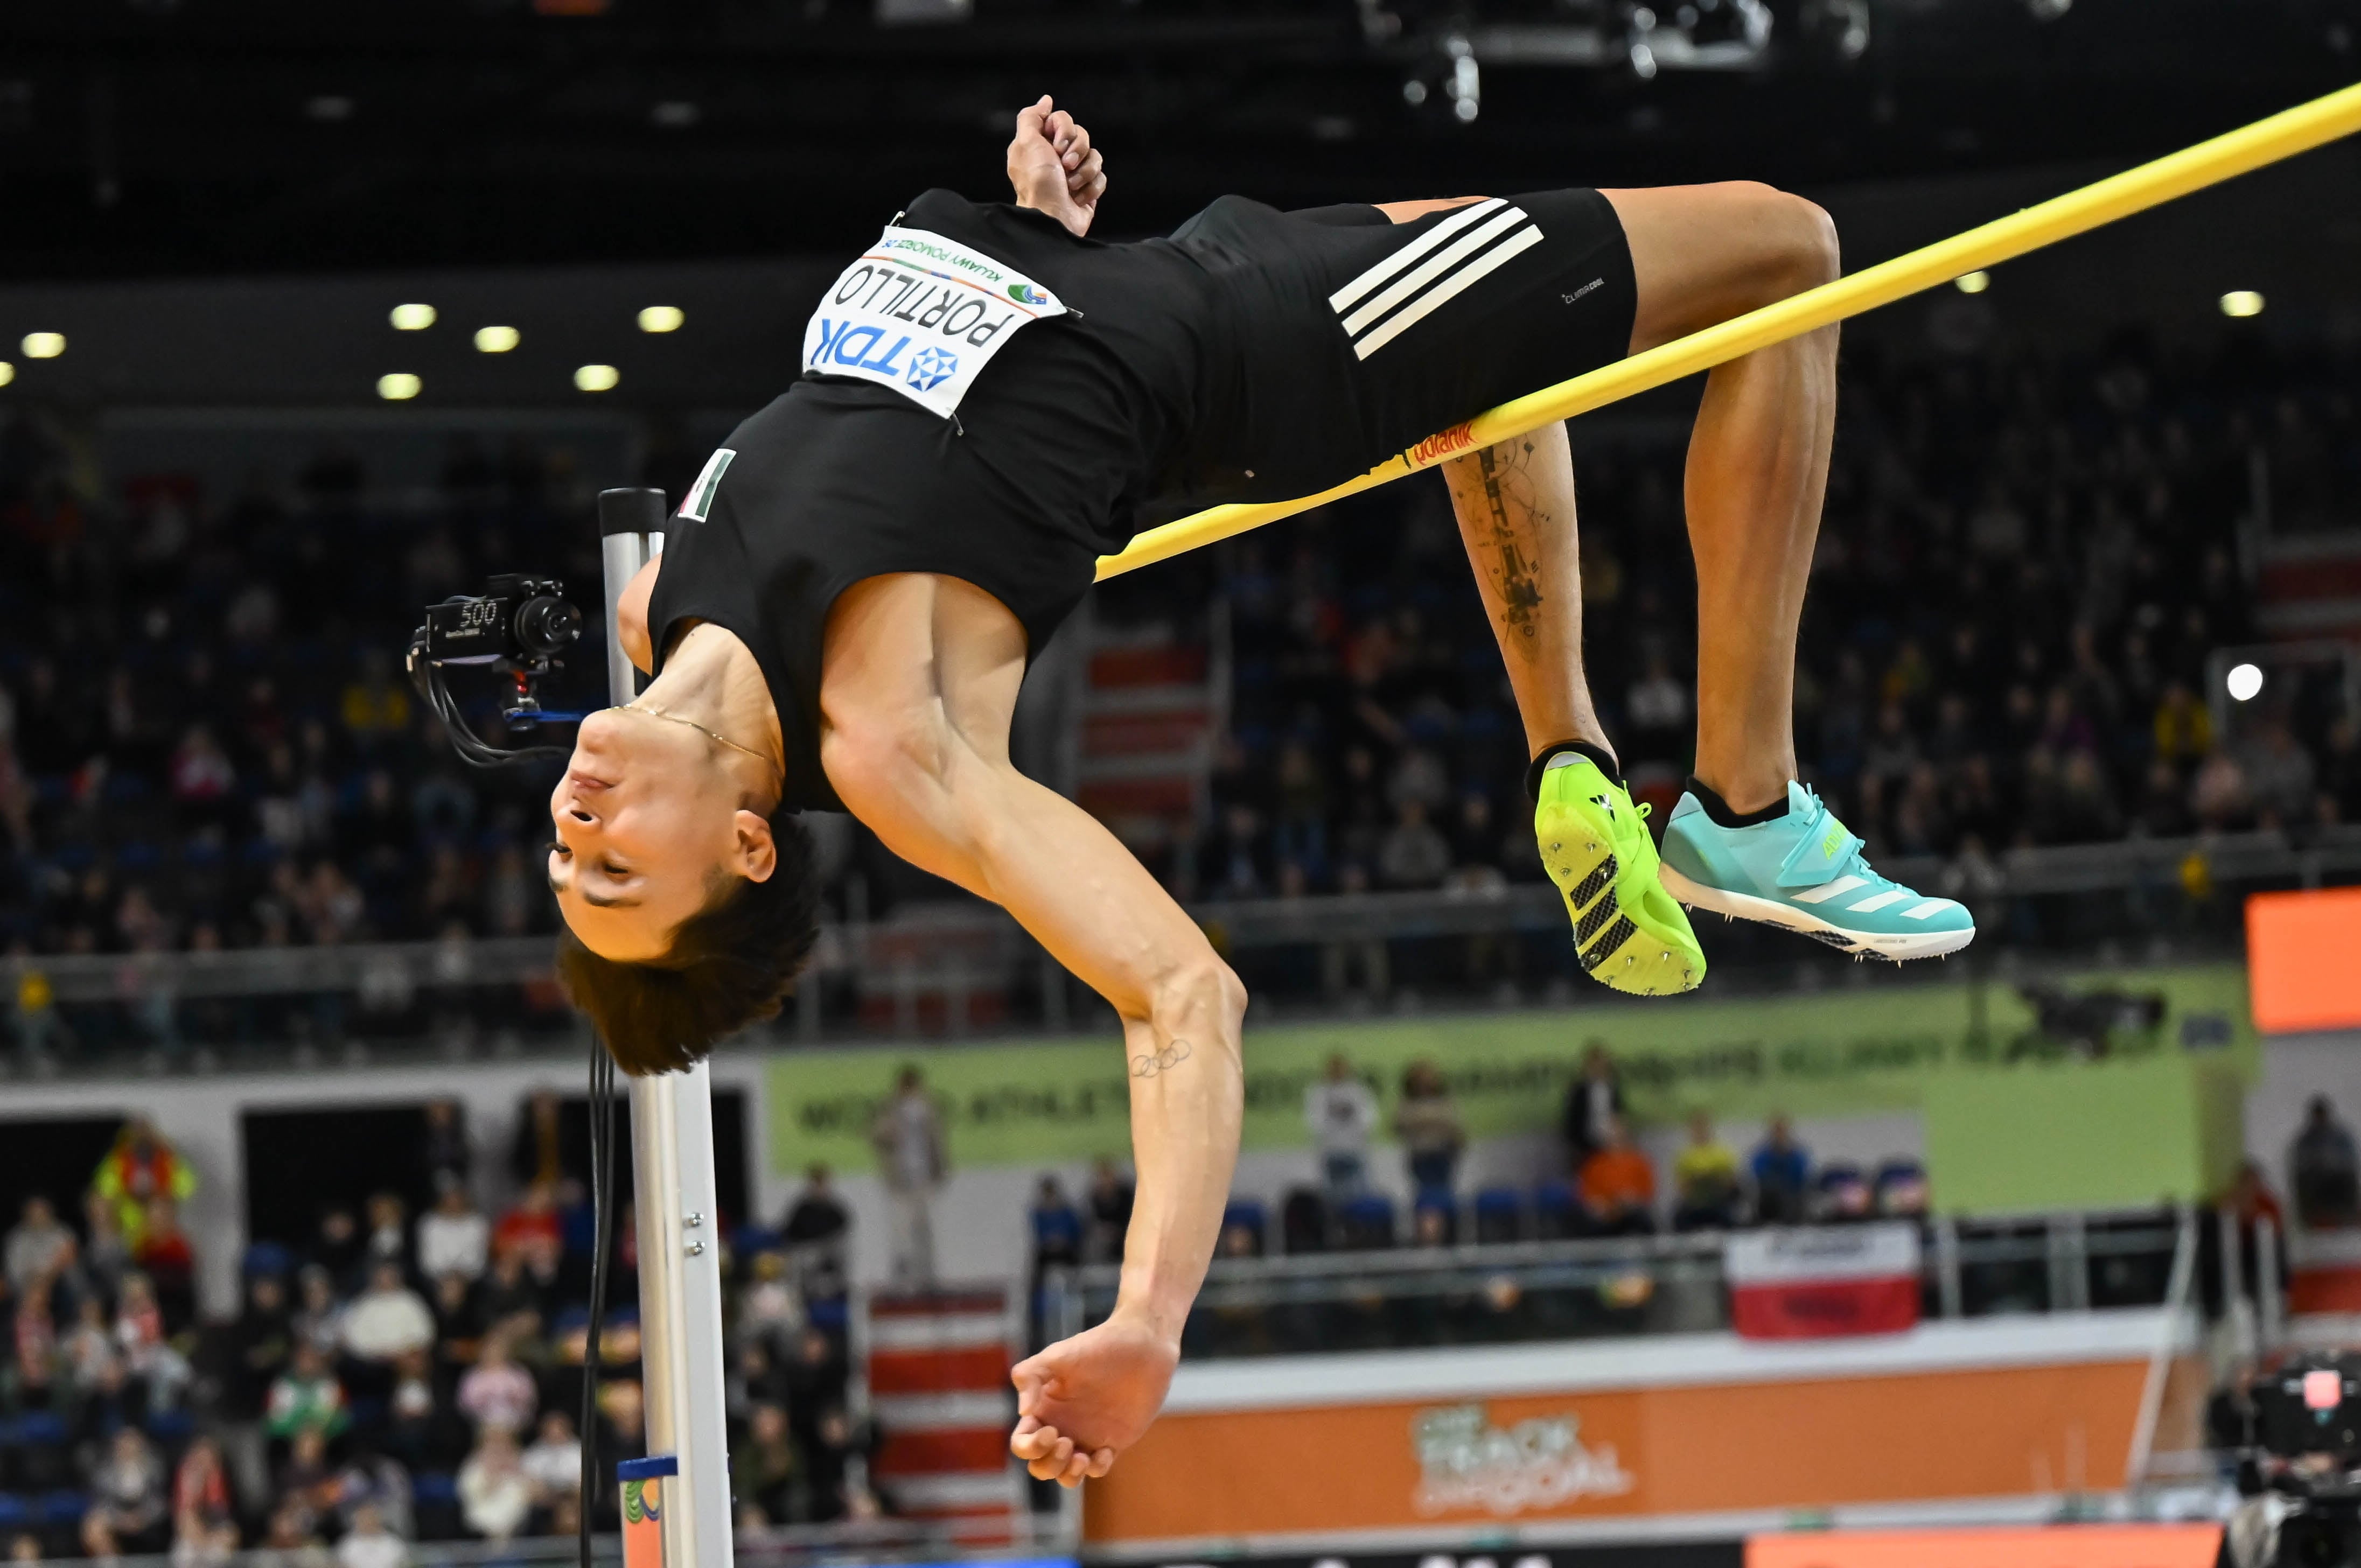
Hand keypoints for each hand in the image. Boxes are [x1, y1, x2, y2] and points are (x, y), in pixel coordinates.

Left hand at [1006, 95, 1105, 237]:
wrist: (1052, 218)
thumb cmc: (1037, 182)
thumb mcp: (1025, 143)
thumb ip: (1031, 117)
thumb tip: (1046, 100)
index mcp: (1040, 144)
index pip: (1062, 119)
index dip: (1064, 129)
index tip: (1055, 146)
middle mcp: (1056, 157)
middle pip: (1082, 135)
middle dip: (1076, 150)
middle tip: (1064, 166)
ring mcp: (1074, 174)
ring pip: (1095, 155)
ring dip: (1084, 171)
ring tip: (1070, 186)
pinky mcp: (1087, 191)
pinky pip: (1101, 177)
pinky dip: (1091, 188)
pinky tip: (1077, 198)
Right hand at [1006, 1312, 1176, 1485]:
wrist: (1141, 1346)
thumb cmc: (1097, 1346)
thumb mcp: (1058, 1355)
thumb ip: (1030, 1376)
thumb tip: (1024, 1412)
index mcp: (1044, 1408)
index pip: (1022, 1443)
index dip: (1029, 1447)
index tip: (1051, 1431)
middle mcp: (1062, 1426)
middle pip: (1040, 1466)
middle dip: (1047, 1464)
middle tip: (1066, 1442)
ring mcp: (1086, 1436)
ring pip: (1065, 1475)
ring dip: (1067, 1475)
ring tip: (1081, 1458)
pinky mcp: (1111, 1441)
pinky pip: (1097, 1469)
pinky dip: (1096, 1468)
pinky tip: (1106, 1450)